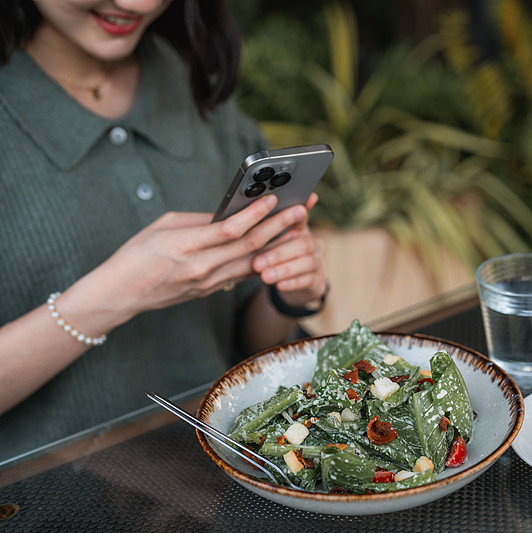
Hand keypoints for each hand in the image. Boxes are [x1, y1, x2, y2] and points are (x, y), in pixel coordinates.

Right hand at [86, 194, 309, 323]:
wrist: (120, 295)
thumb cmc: (136, 254)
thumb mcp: (163, 226)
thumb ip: (198, 221)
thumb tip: (230, 214)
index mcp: (185, 246)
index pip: (229, 230)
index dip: (255, 214)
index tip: (274, 199)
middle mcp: (201, 267)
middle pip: (250, 246)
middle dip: (279, 227)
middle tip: (301, 211)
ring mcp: (208, 282)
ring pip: (253, 263)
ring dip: (279, 246)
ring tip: (299, 229)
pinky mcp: (210, 291)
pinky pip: (242, 274)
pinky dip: (263, 260)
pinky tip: (278, 248)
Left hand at [251, 193, 326, 309]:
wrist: (293, 283)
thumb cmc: (276, 258)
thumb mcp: (268, 243)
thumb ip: (258, 231)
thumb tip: (233, 223)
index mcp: (299, 228)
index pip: (300, 217)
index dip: (298, 213)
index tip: (296, 209)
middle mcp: (312, 242)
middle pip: (302, 243)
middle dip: (277, 253)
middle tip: (256, 262)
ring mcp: (318, 261)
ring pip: (306, 262)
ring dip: (283, 269)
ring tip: (265, 275)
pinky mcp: (318, 280)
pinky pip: (308, 280)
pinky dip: (292, 282)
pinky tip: (279, 285)